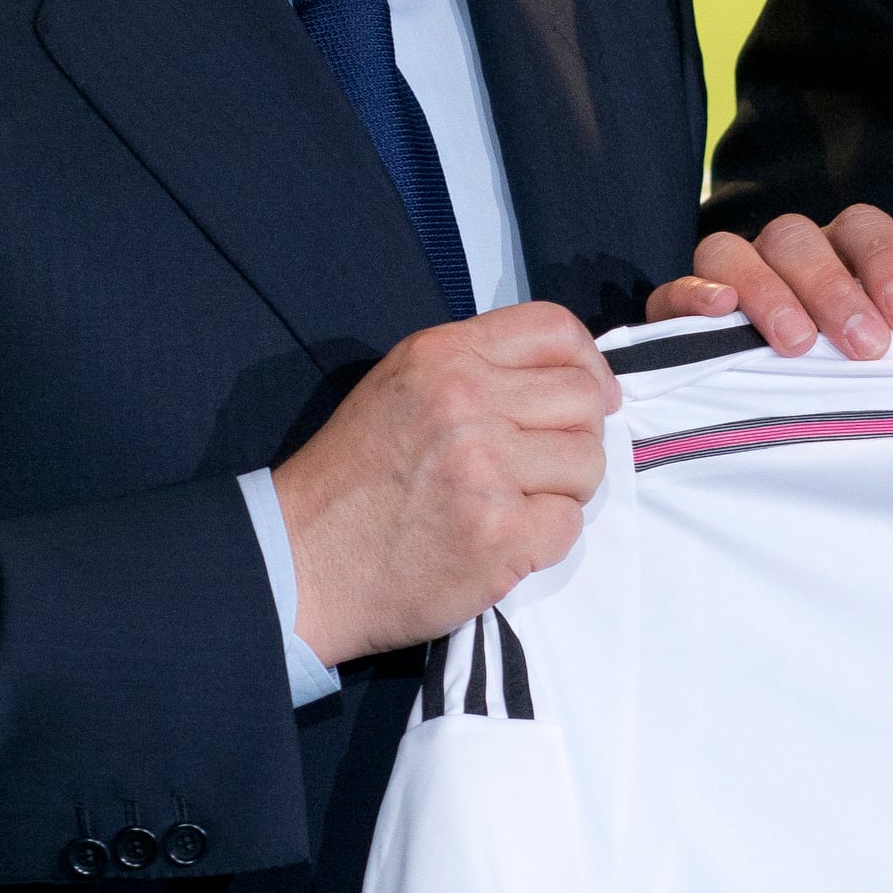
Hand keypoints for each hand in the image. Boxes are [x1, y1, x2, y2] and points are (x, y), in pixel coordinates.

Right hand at [272, 304, 619, 666]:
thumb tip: (565, 376)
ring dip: (565, 488)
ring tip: (517, 503)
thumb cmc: (350, 480)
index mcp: (443, 356)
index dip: (588, 363)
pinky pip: (570, 525)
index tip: (592, 395)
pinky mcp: (500, 534)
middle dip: (577, 433)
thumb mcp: (398, 387)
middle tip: (542, 464)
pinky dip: (546, 537)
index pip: (553, 329)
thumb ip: (474, 368)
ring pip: (588, 462)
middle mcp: (467, 402)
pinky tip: (503, 539)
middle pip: (583, 398)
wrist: (299, 563)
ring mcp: (486, 469)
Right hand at [647, 206, 892, 359]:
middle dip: (833, 289)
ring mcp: (725, 276)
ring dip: (769, 293)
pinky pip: (673, 289)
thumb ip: (890, 344)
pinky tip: (721, 312)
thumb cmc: (835, 381)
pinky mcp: (675, 310)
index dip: (885, 262)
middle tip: (865, 346)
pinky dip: (695, 295)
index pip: (861, 227)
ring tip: (798, 344)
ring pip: (731, 251)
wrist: (752, 423)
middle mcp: (780, 254)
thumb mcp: (871, 359)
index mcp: (835, 252)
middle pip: (798, 240)